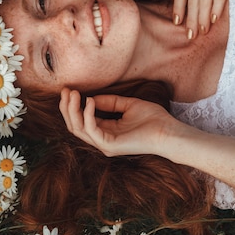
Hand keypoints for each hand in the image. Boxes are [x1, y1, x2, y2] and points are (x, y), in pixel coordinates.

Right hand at [59, 88, 178, 156]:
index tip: (69, 89)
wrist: (169, 131)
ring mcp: (105, 144)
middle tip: (66, 90)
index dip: (73, 105)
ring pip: (78, 129)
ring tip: (74, 94)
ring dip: (72, 110)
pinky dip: (87, 115)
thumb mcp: (129, 105)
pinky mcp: (110, 145)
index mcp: (107, 132)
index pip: (82, 121)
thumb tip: (91, 98)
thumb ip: (110, 102)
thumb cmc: (154, 119)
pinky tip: (89, 101)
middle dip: (67, 107)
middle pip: (75, 126)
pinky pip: (91, 130)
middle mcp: (102, 140)